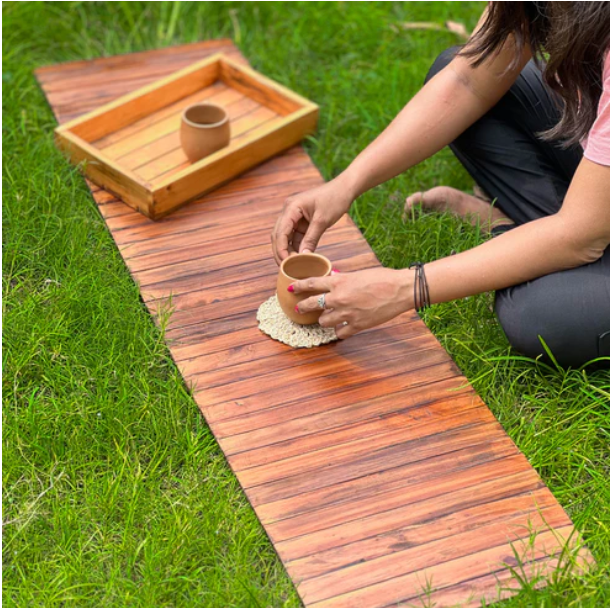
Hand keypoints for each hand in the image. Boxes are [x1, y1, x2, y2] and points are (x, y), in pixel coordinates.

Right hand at [271, 178, 353, 263]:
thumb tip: (303, 256)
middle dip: (280, 252)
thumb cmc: (334, 199)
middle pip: (278, 235)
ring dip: (288, 251)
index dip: (280, 249)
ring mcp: (294, 216)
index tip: (285, 263)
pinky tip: (299, 259)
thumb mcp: (322, 221)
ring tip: (292, 266)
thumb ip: (311, 238)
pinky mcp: (301, 222)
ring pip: (285, 237)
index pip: (280, 231)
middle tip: (285, 268)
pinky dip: (296, 247)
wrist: (344, 189)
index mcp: (291, 207)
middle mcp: (289, 211)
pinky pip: (295, 237)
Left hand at [290, 267, 413, 337]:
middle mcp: (339, 297)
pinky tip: (343, 327)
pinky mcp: (357, 325)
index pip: (311, 283)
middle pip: (312, 304)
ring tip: (330, 317)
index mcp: (339, 281)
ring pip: (324, 321)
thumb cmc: (382, 278)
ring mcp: (347, 313)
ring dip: (325, 320)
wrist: (399, 290)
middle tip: (300, 308)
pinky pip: (340, 332)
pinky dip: (340, 330)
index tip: (291, 289)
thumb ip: (343, 279)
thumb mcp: (358, 274)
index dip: (299, 287)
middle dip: (303, 307)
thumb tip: (333, 279)